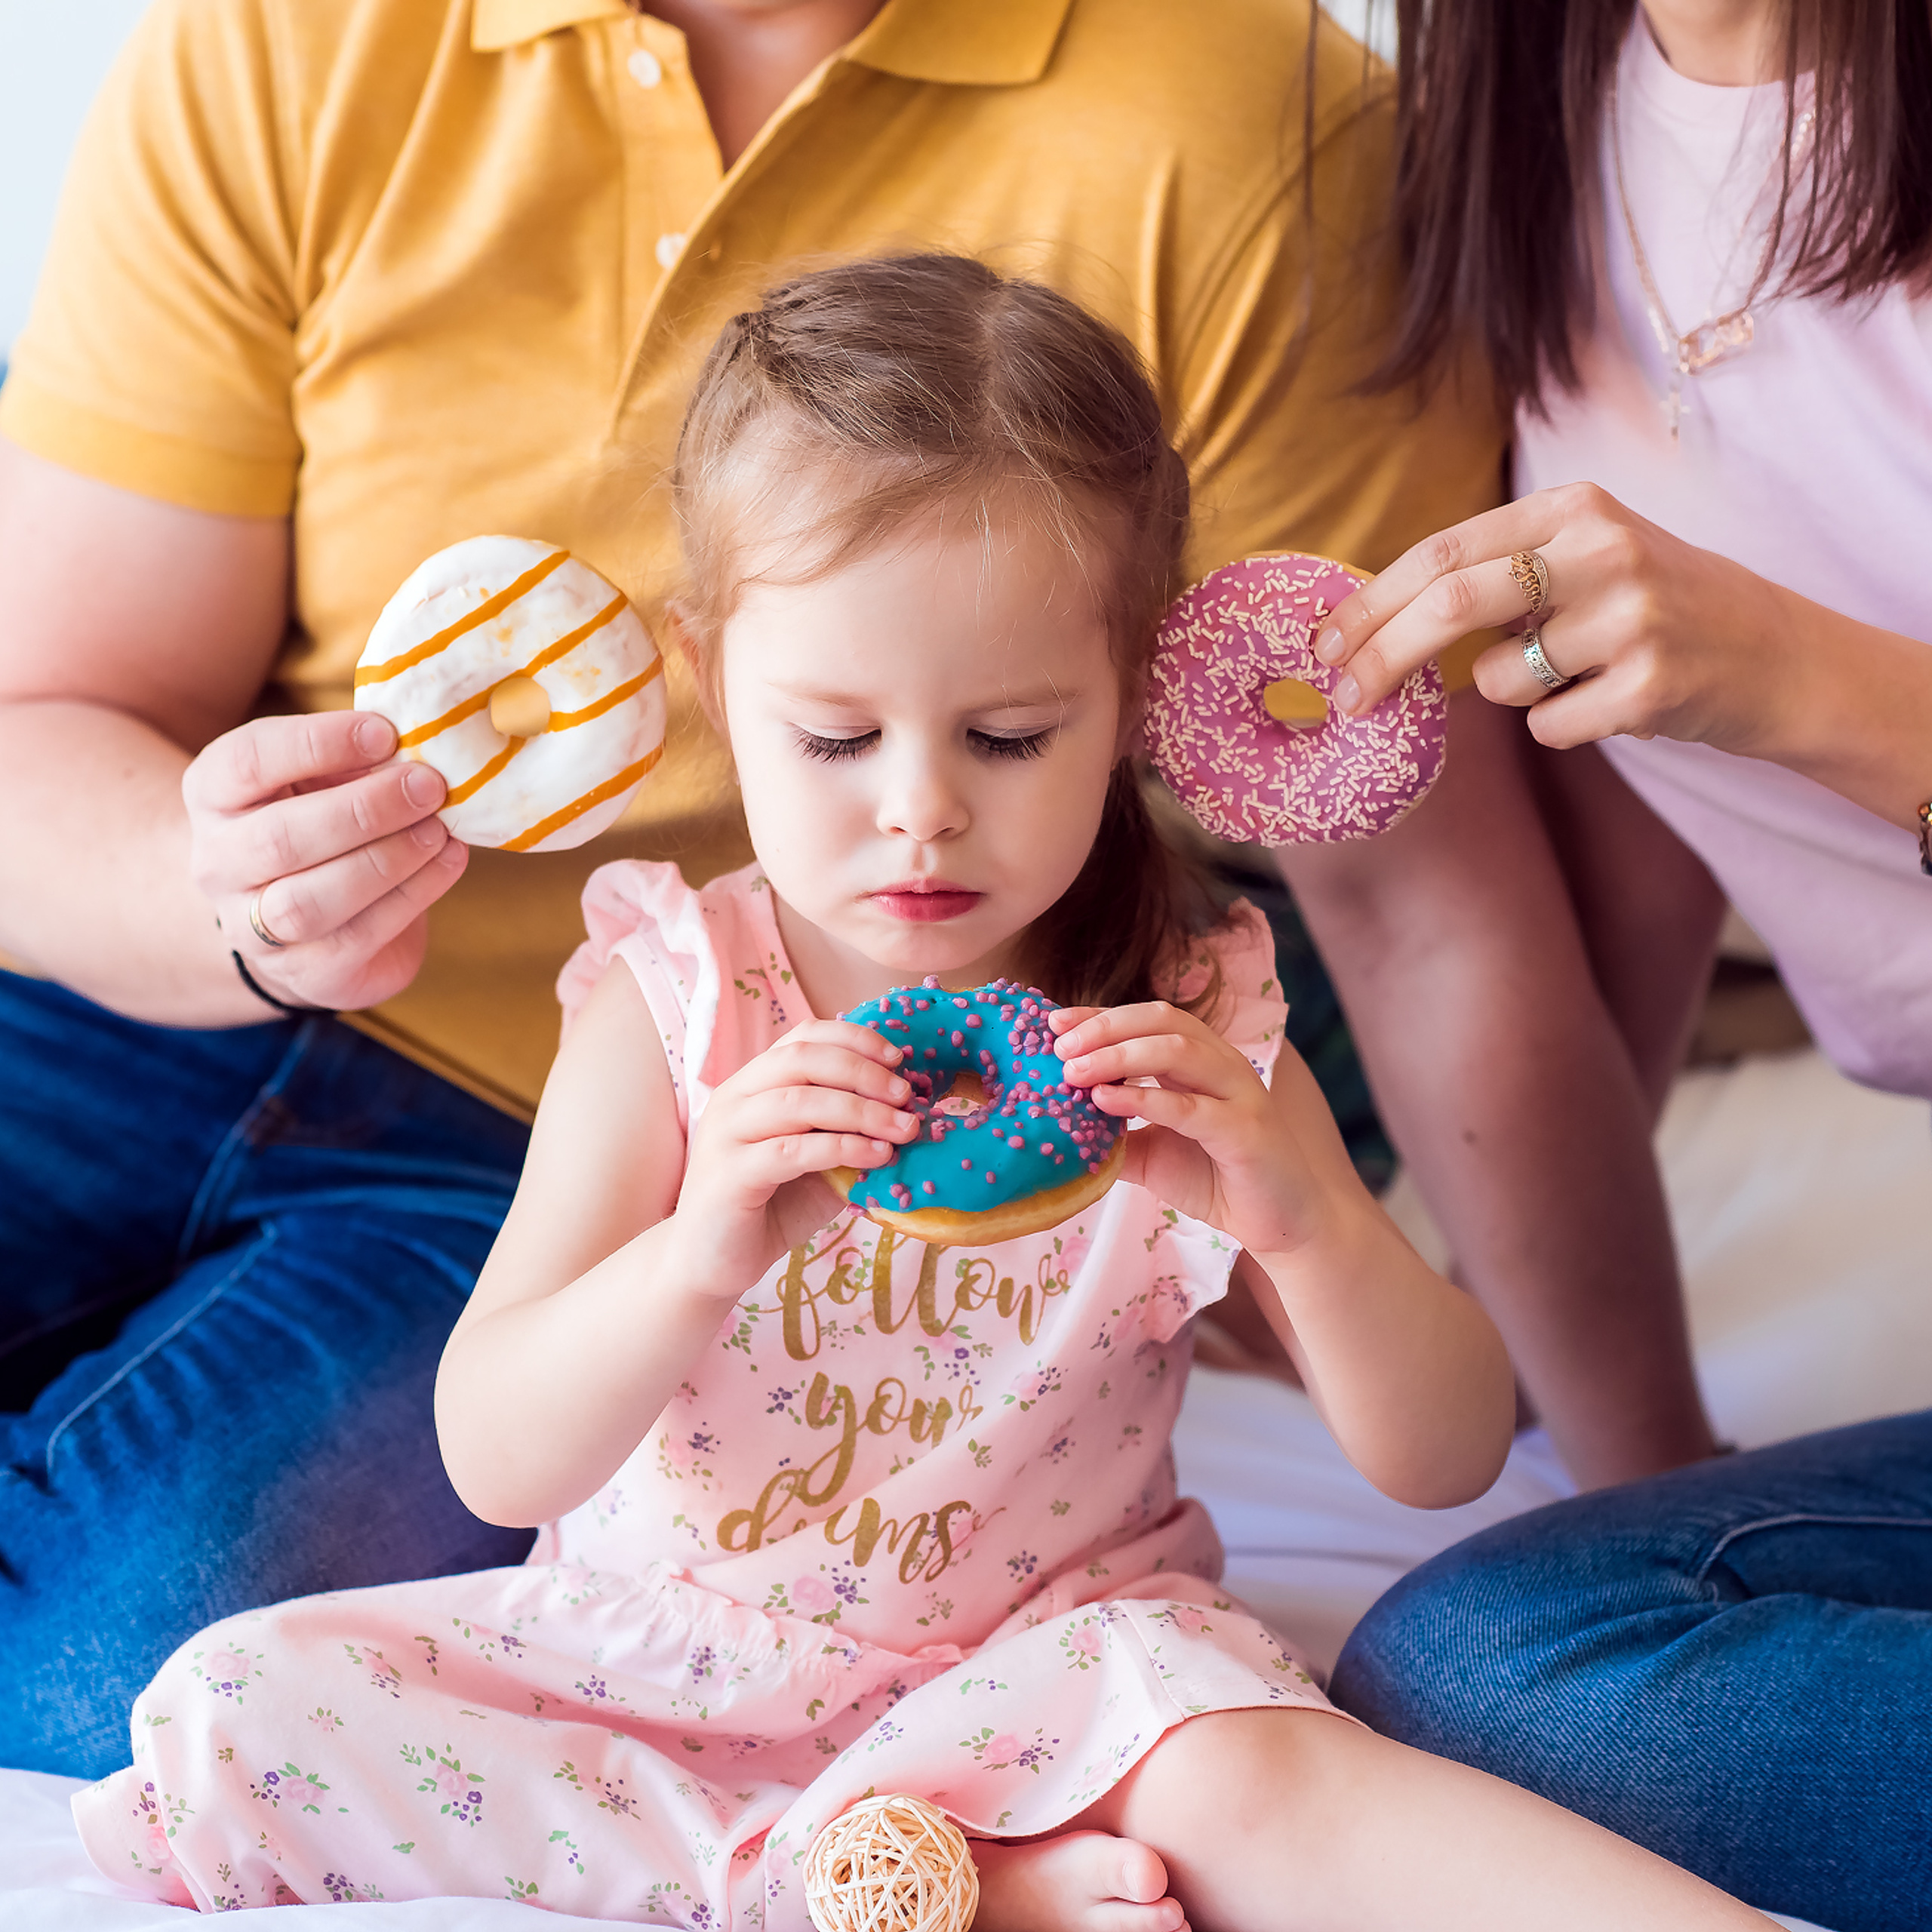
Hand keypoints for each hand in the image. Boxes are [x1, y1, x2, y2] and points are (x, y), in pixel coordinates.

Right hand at [183, 711, 467, 1010]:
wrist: (304, 921)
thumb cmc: (322, 822)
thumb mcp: (325, 778)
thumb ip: (357, 758)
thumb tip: (423, 738)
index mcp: (215, 795)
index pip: (246, 761)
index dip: (316, 743)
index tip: (385, 732)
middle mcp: (219, 862)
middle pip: (280, 838)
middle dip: (364, 810)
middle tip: (428, 786)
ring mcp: (254, 927)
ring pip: (311, 900)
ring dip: (386, 860)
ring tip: (438, 830)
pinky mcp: (308, 972)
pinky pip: (359, 936)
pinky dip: (413, 895)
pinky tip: (448, 860)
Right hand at [667, 1019, 919, 1296]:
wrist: (713, 1263)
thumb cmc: (771, 1207)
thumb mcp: (818, 1161)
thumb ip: (847, 1131)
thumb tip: (907, 1113)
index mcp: (753, 1083)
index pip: (804, 1037)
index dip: (855, 1039)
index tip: (899, 1058)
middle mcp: (734, 1097)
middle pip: (803, 1059)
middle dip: (863, 1071)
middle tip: (906, 1096)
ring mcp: (726, 1133)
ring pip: (799, 1100)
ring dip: (862, 1111)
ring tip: (904, 1129)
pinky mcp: (729, 1174)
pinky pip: (792, 1150)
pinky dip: (842, 1148)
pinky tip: (877, 1156)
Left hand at [1051, 1002, 1339, 1261]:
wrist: (1281, 1225)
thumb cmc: (1218, 1180)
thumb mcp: (1152, 1152)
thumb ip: (1115, 1133)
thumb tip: (1060, 1123)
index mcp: (1203, 1060)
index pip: (1148, 1019)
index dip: (1101, 1016)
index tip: (1055, 1023)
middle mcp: (1223, 1064)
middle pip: (1162, 1021)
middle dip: (1105, 1027)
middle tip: (1058, 1047)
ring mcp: (1239, 1093)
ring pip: (1177, 1051)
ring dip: (1119, 1055)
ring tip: (1073, 1072)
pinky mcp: (1246, 1130)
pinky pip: (1190, 1106)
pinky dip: (1144, 1099)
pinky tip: (1106, 1100)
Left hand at [1311, 482, 1798, 757]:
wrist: (1777, 657)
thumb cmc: (1654, 609)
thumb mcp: (1583, 557)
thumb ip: (1494, 573)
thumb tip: (1368, 622)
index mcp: (1572, 509)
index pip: (1440, 554)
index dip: (1369, 605)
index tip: (1322, 646)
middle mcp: (1602, 550)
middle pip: (1450, 606)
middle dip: (1381, 658)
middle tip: (1344, 699)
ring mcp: (1631, 618)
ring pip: (1499, 682)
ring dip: (1511, 693)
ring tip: (1576, 673)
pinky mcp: (1650, 687)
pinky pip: (1548, 728)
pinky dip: (1560, 726)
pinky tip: (1613, 701)